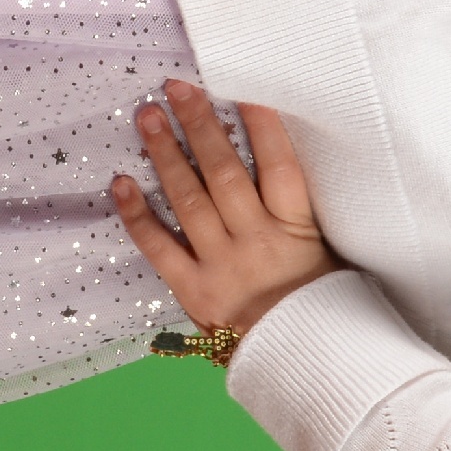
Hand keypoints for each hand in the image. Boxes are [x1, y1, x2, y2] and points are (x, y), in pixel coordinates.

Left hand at [112, 82, 338, 340]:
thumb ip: (305, 211)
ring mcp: (222, 265)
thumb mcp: (330, 252)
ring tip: (149, 116)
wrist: (307, 365)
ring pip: (190, 200)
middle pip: (225, 173)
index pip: (280, 165)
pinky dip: (138, 216)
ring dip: (166, 155)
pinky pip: (160, 248)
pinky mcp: (194, 290)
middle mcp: (257, 241)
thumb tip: (284, 157)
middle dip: (200, 126)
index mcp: (297, 229)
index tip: (241, 85)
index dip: (261, 123)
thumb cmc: (322, 305)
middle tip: (178, 87)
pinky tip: (121, 182)